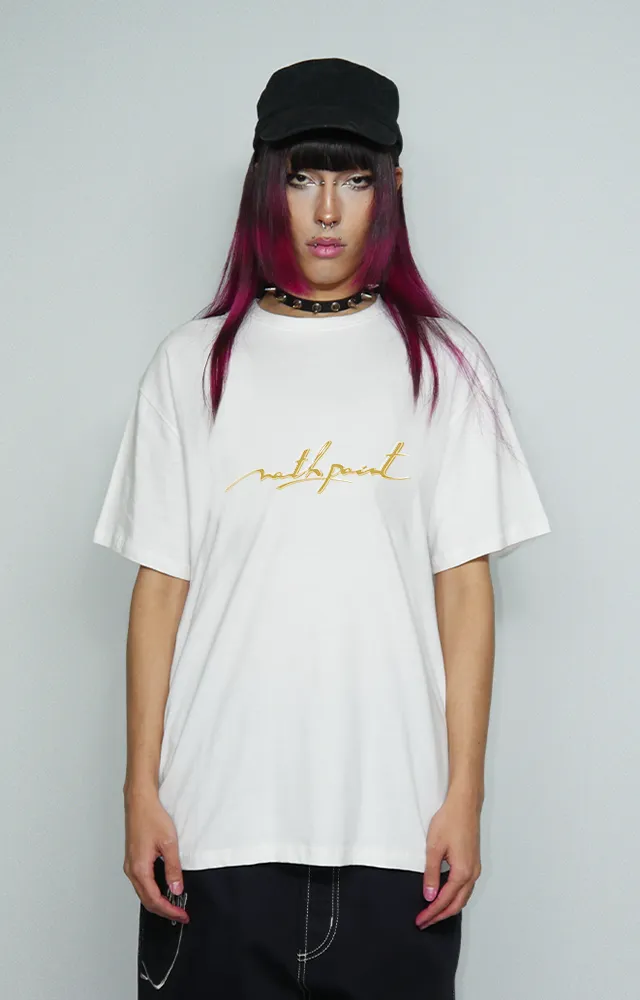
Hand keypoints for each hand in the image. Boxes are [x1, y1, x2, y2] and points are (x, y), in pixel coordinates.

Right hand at [123, 787, 189, 922]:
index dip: (169, 910)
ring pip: (143, 892)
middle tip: (180, 914)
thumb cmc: (151, 817)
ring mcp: (130, 865)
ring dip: (158, 902)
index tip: (182, 915)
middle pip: (147, 900)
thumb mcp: (169, 844)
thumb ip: (173, 868)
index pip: (155, 900)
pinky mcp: (132, 859)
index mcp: (140, 869)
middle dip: (164, 910)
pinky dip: (152, 891)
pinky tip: (163, 889)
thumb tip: (176, 888)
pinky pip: (141, 882)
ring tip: (174, 905)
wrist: (139, 802)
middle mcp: (132, 870)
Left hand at [415, 791, 481, 928]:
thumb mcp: (434, 848)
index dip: (431, 913)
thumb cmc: (449, 821)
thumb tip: (429, 896)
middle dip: (440, 915)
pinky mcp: (474, 862)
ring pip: (463, 897)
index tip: (420, 920)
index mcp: (462, 872)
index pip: (444, 900)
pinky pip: (465, 888)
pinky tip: (445, 896)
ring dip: (448, 907)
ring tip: (432, 913)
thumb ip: (431, 874)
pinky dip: (455, 897)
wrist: (464, 804)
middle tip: (425, 922)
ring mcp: (475, 868)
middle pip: (456, 904)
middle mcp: (472, 874)